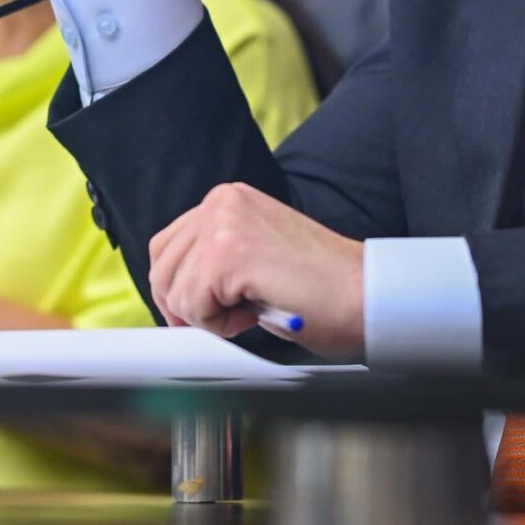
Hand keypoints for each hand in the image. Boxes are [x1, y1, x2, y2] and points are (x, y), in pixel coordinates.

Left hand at [146, 183, 364, 359]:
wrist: (362, 294)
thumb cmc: (318, 287)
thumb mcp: (254, 256)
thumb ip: (213, 258)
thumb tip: (170, 293)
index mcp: (227, 199)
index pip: (166, 245)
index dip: (175, 287)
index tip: (198, 311)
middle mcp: (222, 202)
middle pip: (161, 268)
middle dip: (187, 305)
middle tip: (228, 317)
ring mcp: (223, 225)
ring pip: (175, 291)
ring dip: (208, 316)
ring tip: (251, 310)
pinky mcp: (228, 254)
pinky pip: (193, 307)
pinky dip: (220, 325)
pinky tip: (255, 313)